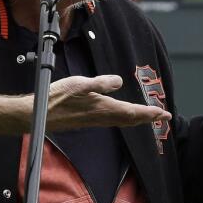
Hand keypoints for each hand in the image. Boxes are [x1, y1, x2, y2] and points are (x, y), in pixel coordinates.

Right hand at [45, 75, 170, 130]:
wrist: (39, 114)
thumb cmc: (56, 98)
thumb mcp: (79, 84)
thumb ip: (100, 83)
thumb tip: (119, 81)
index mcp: (103, 107)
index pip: (132, 112)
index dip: (149, 113)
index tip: (164, 114)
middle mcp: (102, 116)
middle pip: (131, 119)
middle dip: (148, 118)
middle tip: (164, 117)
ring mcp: (95, 120)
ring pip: (123, 121)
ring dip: (138, 119)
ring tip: (149, 117)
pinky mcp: (88, 120)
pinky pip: (113, 121)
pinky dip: (125, 119)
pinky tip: (122, 116)